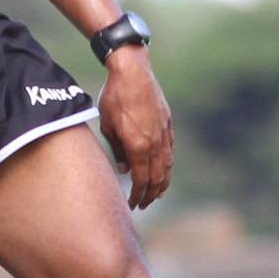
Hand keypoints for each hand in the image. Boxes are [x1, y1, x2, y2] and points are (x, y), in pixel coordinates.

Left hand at [98, 50, 173, 208]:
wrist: (133, 72)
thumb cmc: (115, 98)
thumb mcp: (108, 127)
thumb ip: (117, 151)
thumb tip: (124, 169)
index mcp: (138, 146)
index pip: (140, 180)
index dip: (137, 195)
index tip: (131, 205)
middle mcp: (155, 143)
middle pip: (156, 178)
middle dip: (149, 195)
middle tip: (142, 205)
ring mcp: (164, 134)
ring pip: (167, 167)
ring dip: (162, 184)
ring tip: (156, 194)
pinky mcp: (168, 125)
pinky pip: (170, 152)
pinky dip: (167, 166)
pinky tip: (163, 171)